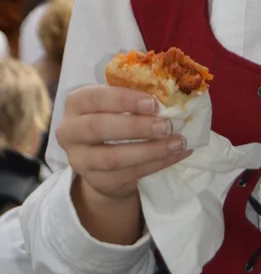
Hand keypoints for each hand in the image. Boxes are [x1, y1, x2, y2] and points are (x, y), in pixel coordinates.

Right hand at [56, 85, 190, 201]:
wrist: (102, 163)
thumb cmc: (114, 121)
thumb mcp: (117, 105)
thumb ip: (135, 97)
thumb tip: (171, 92)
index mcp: (76, 103)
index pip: (94, 98)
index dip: (123, 99)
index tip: (153, 102)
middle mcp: (70, 131)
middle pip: (98, 128)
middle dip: (135, 126)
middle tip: (166, 125)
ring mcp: (80, 160)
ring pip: (113, 158)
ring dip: (150, 150)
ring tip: (177, 142)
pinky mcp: (96, 181)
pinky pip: (128, 175)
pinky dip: (156, 164)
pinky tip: (176, 155)